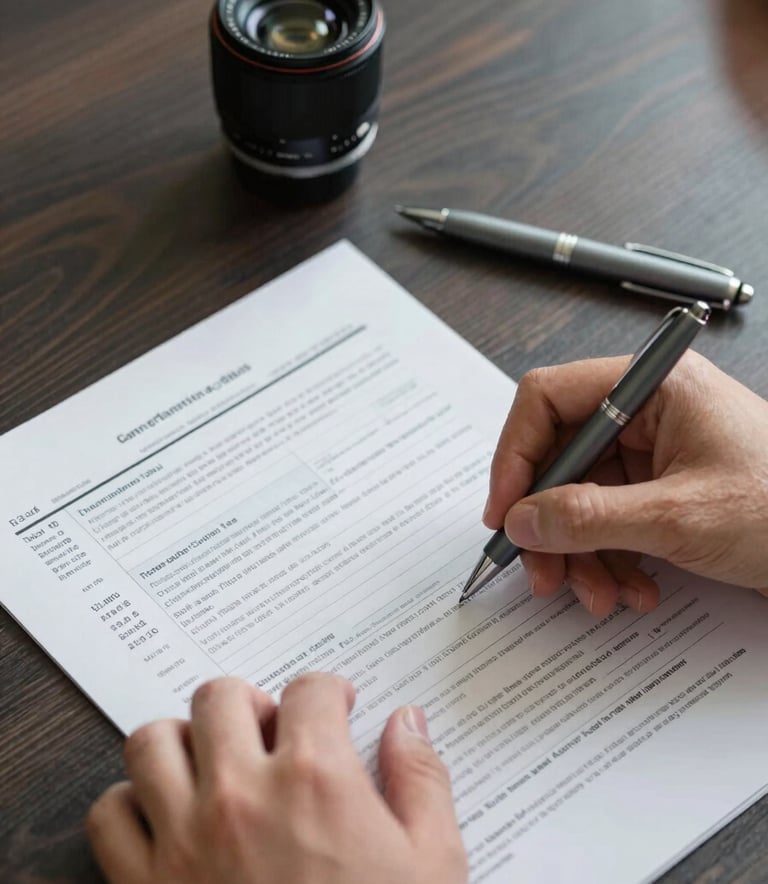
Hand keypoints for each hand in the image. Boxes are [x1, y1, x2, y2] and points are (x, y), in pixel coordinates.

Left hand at [86, 675, 466, 883]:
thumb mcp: (431, 864)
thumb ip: (422, 779)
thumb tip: (408, 721)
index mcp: (316, 779)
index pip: (309, 689)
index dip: (328, 691)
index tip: (333, 706)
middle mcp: (241, 794)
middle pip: (221, 696)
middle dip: (250, 702)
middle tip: (270, 729)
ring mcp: (184, 840)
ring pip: (153, 742)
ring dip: (183, 741)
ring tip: (212, 762)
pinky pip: (109, 816)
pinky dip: (131, 806)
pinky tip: (166, 818)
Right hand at [484, 351, 767, 615]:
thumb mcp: (679, 518)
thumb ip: (588, 517)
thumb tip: (519, 520)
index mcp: (651, 386)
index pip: (548, 399)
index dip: (515, 456)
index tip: (505, 514)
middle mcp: (645, 410)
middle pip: (559, 458)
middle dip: (549, 524)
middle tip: (543, 575)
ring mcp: (652, 451)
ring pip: (578, 497)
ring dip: (580, 554)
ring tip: (601, 597)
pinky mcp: (660, 488)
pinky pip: (608, 520)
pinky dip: (610, 560)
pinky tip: (634, 590)